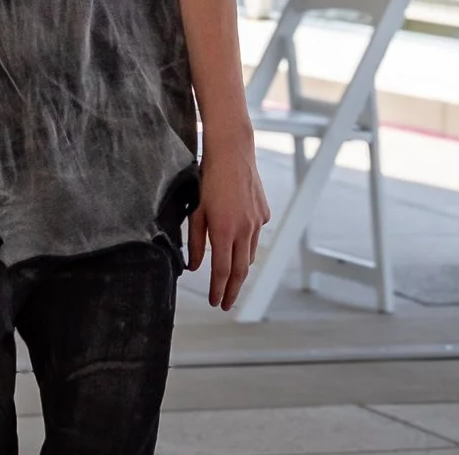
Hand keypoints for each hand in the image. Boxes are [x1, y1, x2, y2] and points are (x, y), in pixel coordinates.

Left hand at [188, 135, 270, 309]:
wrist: (232, 153)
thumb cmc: (208, 181)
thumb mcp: (196, 212)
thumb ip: (193, 242)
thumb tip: (193, 268)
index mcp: (224, 232)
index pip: (222, 272)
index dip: (218, 290)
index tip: (216, 303)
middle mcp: (244, 231)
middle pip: (240, 271)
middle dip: (233, 291)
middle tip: (226, 304)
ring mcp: (257, 222)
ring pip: (250, 255)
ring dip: (240, 270)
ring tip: (231, 280)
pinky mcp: (264, 213)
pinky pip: (256, 236)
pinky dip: (247, 244)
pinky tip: (239, 242)